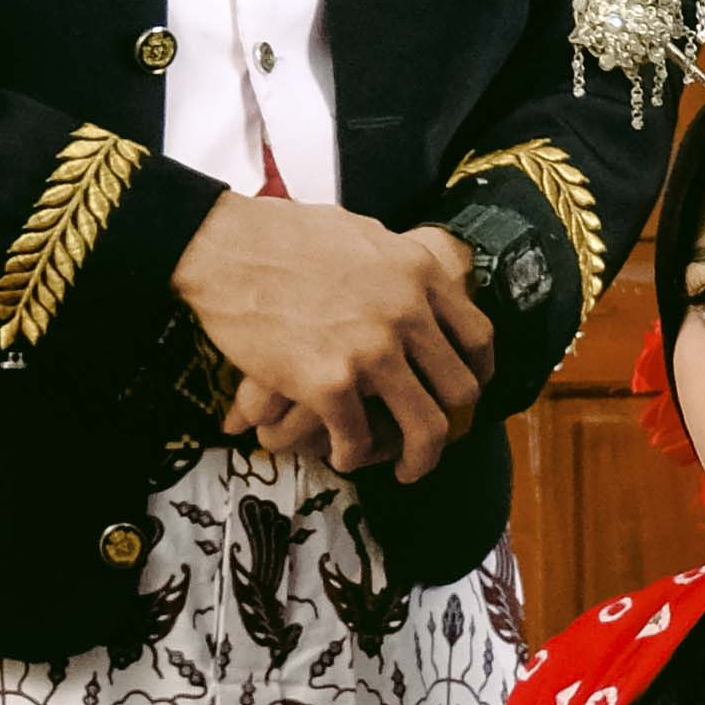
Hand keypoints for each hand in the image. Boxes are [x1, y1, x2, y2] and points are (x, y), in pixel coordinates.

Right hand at [179, 198, 493, 482]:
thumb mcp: (362, 233)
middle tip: (433, 436)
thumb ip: (397, 263)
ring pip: (426, 428)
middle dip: (454, 422)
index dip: (477, 373)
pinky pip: (360, 440)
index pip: (477, 337)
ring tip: (407, 470)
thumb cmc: (282, 234)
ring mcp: (372, 351)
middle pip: (461, 389)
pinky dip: (353, 455)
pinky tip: (341, 454)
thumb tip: (414, 277)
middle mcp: (408, 314)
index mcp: (419, 274)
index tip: (465, 392)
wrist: (226, 249)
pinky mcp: (330, 384)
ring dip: (420, 459)